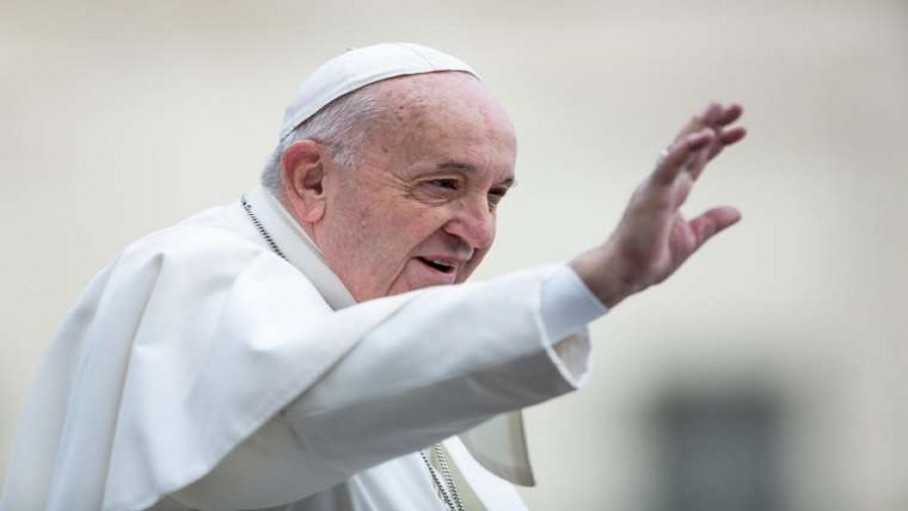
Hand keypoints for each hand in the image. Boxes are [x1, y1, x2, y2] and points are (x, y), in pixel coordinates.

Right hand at [571, 102, 746, 307]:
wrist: (626, 273)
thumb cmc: (649, 257)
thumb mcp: (691, 237)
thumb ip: (711, 222)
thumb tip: (736, 212)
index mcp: (673, 192)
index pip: (698, 161)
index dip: (717, 143)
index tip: (740, 130)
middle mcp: (665, 183)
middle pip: (692, 147)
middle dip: (713, 125)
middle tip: (735, 107)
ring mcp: (657, 186)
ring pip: (680, 149)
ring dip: (700, 127)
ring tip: (719, 108)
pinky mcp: (651, 193)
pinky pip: (669, 166)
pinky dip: (686, 149)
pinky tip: (703, 135)